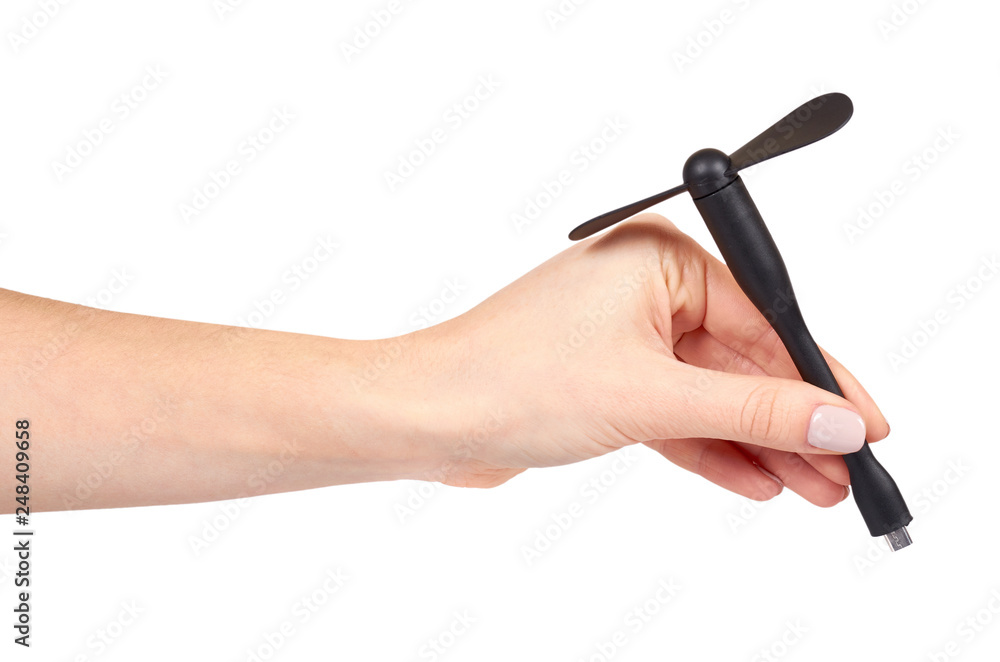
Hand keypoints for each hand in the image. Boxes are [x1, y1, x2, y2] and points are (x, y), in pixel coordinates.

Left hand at [418, 214, 889, 505]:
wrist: (425, 417)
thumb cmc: (512, 378)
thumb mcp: (652, 395)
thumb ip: (751, 408)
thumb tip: (833, 418)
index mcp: (658, 258)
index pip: (764, 319)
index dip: (818, 378)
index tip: (865, 424)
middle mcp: (643, 289)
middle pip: (741, 361)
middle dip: (791, 421)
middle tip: (845, 470)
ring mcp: (622, 337)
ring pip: (709, 394)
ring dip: (758, 443)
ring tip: (814, 489)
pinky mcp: (603, 381)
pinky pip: (673, 415)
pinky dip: (709, 448)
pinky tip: (756, 482)